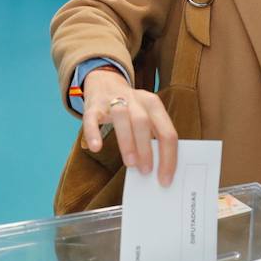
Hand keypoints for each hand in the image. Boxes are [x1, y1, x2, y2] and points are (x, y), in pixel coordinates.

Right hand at [81, 66, 177, 184]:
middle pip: (144, 123)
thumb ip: (152, 137)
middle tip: (146, 171)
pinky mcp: (93, 105)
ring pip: (121, 117)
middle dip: (147, 150)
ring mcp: (113, 101)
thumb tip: (156, 168)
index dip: (168, 157)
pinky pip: (92, 118)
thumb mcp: (146, 116)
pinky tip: (96, 147)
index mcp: (154, 105)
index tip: (165, 178)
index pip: (167, 132)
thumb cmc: (131, 108)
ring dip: (127, 142)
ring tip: (130, 164)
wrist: (105, 82)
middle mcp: (136, 100)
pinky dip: (93, 132)